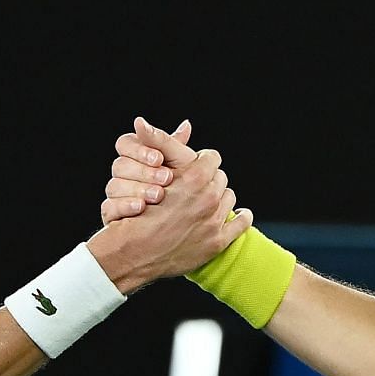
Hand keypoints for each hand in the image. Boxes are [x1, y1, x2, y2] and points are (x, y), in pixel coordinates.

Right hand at [88, 124, 249, 291]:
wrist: (132, 254)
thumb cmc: (136, 213)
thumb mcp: (148, 173)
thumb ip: (166, 143)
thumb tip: (185, 122)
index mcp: (193, 178)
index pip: (211, 157)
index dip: (201, 161)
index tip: (194, 167)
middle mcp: (208, 199)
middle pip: (220, 178)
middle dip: (209, 180)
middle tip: (197, 187)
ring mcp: (213, 221)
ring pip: (229, 198)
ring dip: (220, 199)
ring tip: (207, 203)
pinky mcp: (217, 242)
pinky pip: (242, 223)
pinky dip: (242, 217)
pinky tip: (240, 214)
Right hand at [102, 118, 191, 222]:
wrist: (179, 228)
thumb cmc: (182, 192)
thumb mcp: (183, 167)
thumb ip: (178, 147)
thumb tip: (186, 124)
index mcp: (136, 156)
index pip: (125, 144)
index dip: (140, 150)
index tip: (160, 159)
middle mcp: (123, 174)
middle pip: (119, 164)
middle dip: (144, 172)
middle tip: (167, 178)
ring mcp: (116, 194)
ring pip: (114, 185)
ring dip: (138, 189)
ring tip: (159, 195)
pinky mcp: (112, 214)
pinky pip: (109, 208)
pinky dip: (126, 205)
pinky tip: (141, 207)